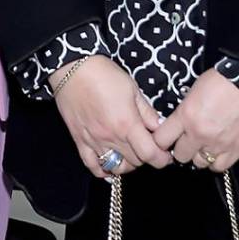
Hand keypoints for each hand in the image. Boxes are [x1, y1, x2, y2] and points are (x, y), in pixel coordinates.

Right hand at [51, 56, 169, 178]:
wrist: (72, 68)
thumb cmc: (103, 74)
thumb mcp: (132, 89)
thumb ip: (147, 113)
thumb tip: (161, 128)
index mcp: (127, 123)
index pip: (150, 154)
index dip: (162, 158)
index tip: (166, 155)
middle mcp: (110, 137)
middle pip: (136, 162)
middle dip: (147, 158)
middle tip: (150, 147)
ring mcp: (94, 141)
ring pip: (116, 168)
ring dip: (127, 164)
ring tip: (131, 154)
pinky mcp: (80, 141)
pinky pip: (92, 166)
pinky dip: (103, 171)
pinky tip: (110, 165)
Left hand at [152, 69, 238, 171]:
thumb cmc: (225, 79)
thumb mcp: (196, 89)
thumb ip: (186, 110)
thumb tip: (180, 121)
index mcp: (186, 115)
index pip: (161, 140)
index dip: (162, 140)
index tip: (167, 138)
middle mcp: (199, 133)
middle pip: (180, 155)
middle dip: (182, 148)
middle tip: (188, 140)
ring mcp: (218, 144)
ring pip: (200, 163)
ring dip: (200, 155)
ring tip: (206, 144)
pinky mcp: (237, 149)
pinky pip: (220, 166)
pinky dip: (217, 161)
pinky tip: (219, 151)